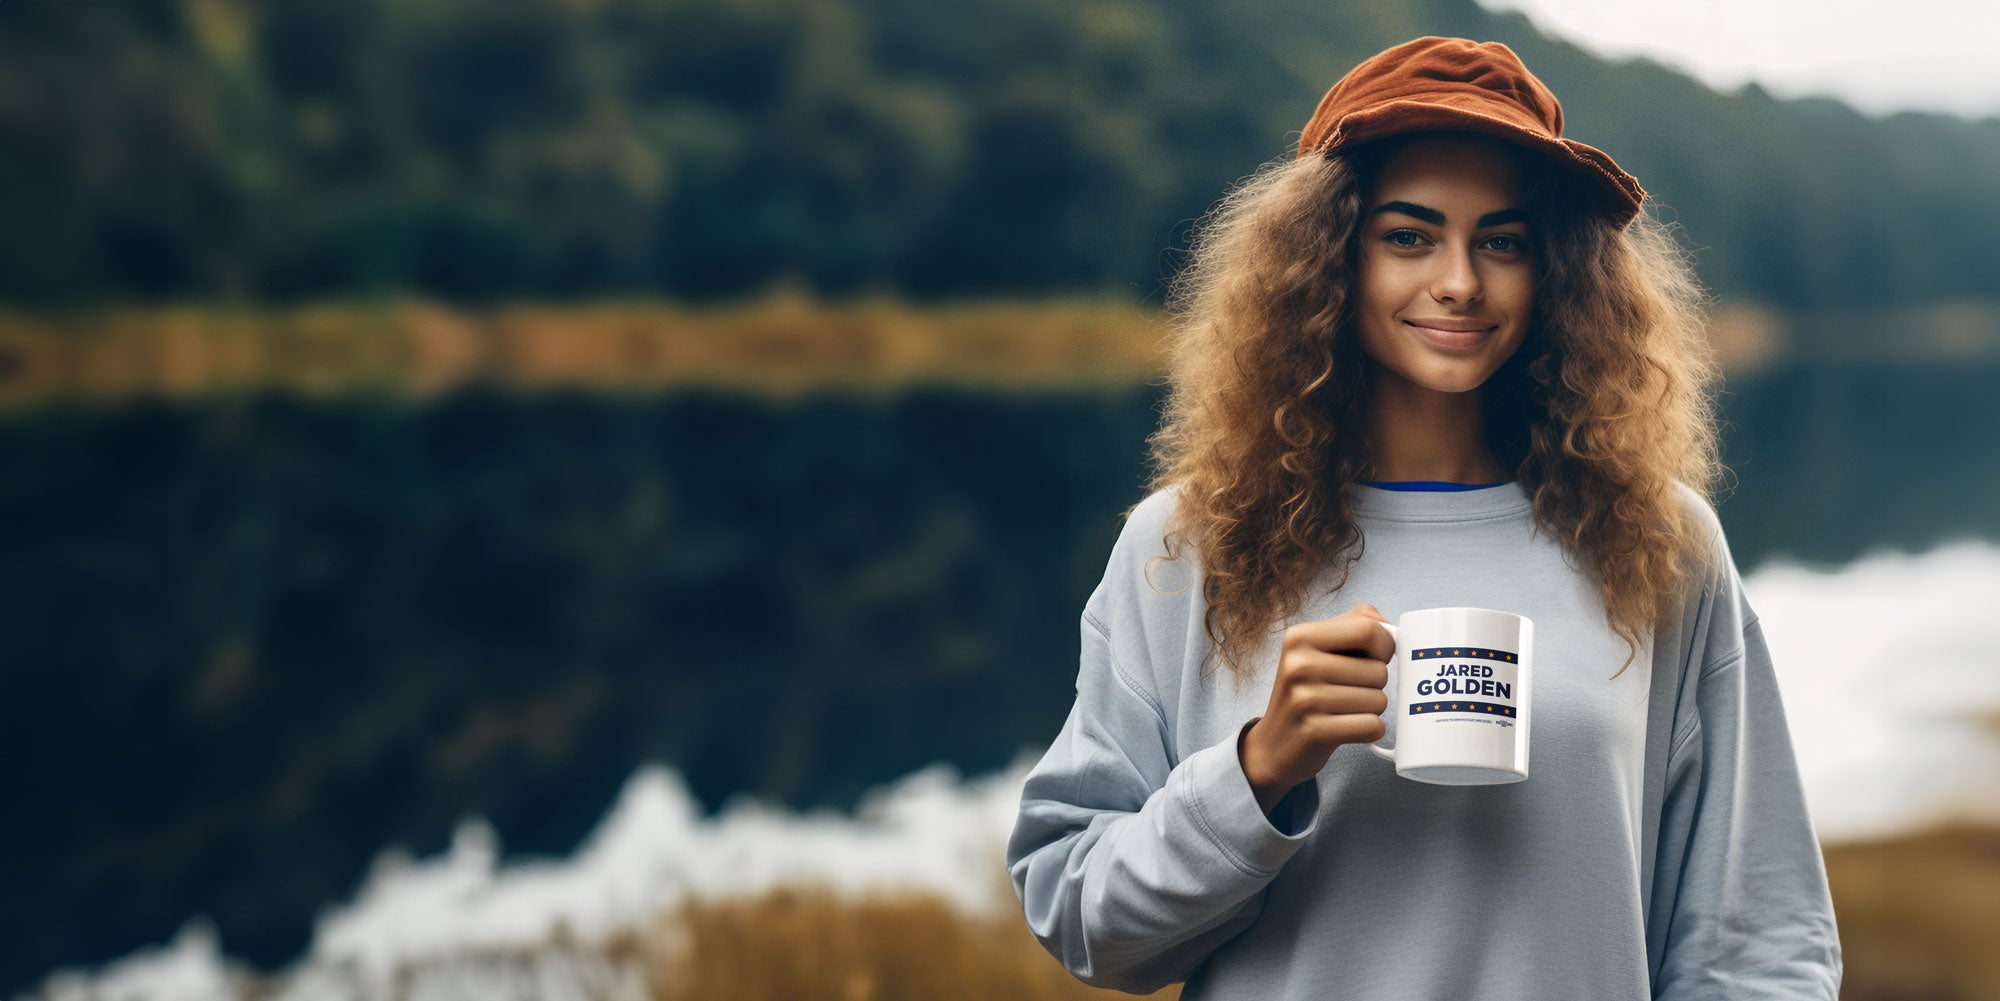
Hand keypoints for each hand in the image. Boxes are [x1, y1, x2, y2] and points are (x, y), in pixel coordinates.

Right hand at [1239, 603, 1393, 814]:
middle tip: (1346, 692)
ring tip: (1343, 711)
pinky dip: (1369, 731)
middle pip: (1379, 670)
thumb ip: (1354, 626)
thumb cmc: (1307, 693)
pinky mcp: (1314, 731)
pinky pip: (1372, 726)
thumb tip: (1389, 628)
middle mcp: (1298, 664)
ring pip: (1379, 700)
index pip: (1369, 630)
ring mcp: (1304, 698)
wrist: (1273, 745)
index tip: (1372, 658)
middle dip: (1374, 685)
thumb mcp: (1318, 651)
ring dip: (1371, 710)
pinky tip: (1347, 729)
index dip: (1385, 646)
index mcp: (1300, 637)